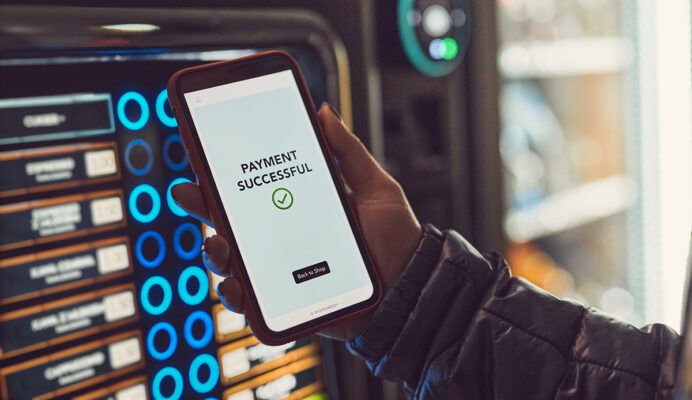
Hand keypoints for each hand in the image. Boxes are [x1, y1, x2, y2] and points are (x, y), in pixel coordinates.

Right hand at [171, 103, 420, 340]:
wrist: (412, 288)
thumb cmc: (396, 238)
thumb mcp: (376, 186)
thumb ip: (348, 152)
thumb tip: (324, 111)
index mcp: (300, 208)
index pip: (256, 189)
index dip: (226, 175)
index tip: (203, 155)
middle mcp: (286, 238)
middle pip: (234, 223)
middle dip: (204, 208)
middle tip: (188, 193)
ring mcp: (284, 271)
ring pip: (235, 263)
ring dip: (215, 253)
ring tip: (217, 244)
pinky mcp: (289, 302)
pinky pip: (254, 303)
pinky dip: (236, 296)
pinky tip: (235, 285)